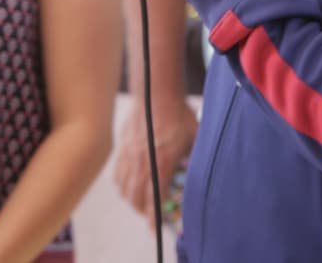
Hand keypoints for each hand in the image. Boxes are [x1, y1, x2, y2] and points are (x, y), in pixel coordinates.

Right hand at [113, 95, 197, 218]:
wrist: (156, 94)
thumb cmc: (179, 116)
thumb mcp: (195, 139)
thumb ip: (196, 161)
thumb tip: (204, 177)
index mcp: (161, 162)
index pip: (154, 198)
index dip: (153, 217)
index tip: (155, 228)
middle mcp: (141, 162)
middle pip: (136, 198)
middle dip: (143, 212)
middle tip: (152, 216)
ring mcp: (129, 155)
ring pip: (124, 189)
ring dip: (132, 200)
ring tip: (142, 202)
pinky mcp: (122, 148)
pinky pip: (117, 175)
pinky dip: (123, 185)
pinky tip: (131, 185)